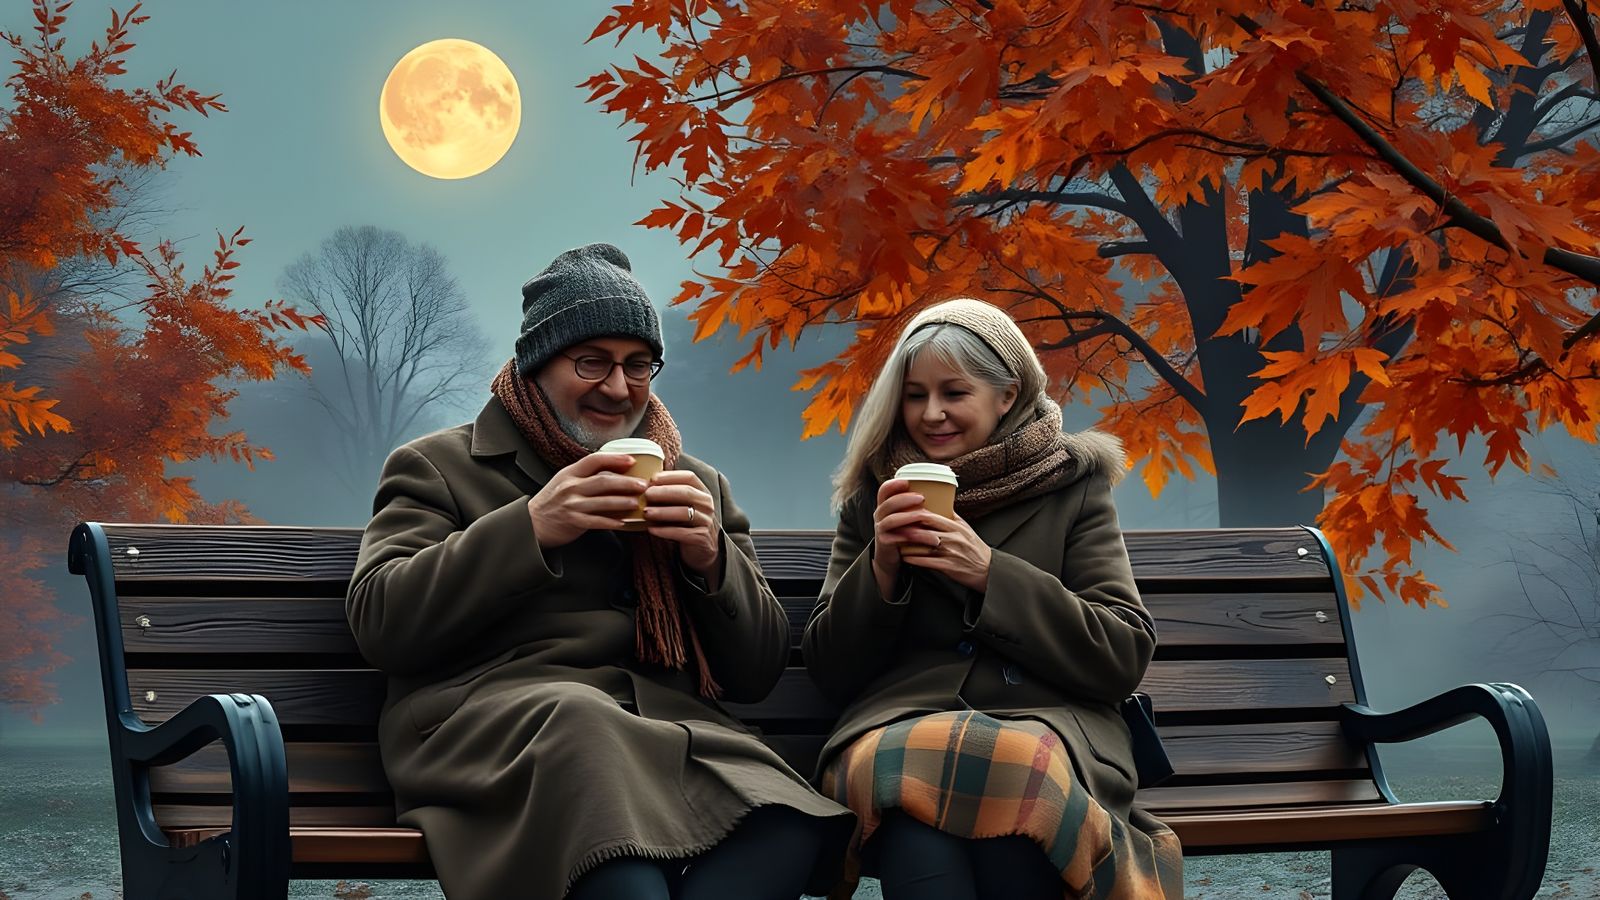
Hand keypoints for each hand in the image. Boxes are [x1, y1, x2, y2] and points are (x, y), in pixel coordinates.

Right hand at [527, 453, 645, 548]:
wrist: (532, 523)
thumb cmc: (553, 501)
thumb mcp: (565, 482)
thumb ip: (586, 476)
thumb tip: (616, 472)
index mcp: (570, 473)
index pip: (594, 460)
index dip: (615, 458)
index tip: (632, 460)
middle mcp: (571, 487)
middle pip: (603, 480)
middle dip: (626, 482)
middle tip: (643, 485)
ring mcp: (572, 504)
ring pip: (603, 501)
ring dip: (623, 502)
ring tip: (637, 503)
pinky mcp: (573, 521)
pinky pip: (597, 521)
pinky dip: (612, 522)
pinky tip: (624, 522)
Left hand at [642, 469, 719, 576]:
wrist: (702, 549)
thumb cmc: (687, 523)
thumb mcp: (683, 505)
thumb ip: (671, 491)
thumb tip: (652, 476)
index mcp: (702, 492)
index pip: (689, 477)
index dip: (671, 476)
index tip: (652, 479)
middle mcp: (706, 505)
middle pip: (686, 492)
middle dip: (664, 492)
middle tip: (646, 494)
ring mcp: (705, 521)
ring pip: (684, 512)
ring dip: (663, 511)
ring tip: (646, 512)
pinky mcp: (701, 537)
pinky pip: (681, 532)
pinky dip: (665, 530)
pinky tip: (651, 529)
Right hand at [870, 479, 940, 595]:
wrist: (891, 557)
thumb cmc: (904, 532)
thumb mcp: (907, 518)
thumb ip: (916, 508)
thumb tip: (945, 497)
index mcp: (885, 506)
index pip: (884, 490)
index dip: (893, 484)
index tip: (907, 481)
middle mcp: (880, 515)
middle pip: (888, 503)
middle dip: (904, 499)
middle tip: (922, 498)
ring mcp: (880, 529)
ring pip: (892, 520)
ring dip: (909, 517)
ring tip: (925, 516)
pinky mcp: (885, 542)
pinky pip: (896, 537)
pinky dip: (910, 535)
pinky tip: (923, 536)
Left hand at [899, 510, 991, 592]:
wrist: (988, 570)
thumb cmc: (975, 548)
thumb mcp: (966, 529)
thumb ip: (952, 517)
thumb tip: (940, 503)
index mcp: (956, 526)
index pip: (932, 516)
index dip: (915, 513)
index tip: (903, 511)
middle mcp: (953, 538)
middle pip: (925, 529)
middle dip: (907, 526)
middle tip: (893, 525)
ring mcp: (950, 552)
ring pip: (923, 545)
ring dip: (908, 543)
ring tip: (895, 540)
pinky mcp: (948, 567)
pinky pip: (927, 562)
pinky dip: (914, 559)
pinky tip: (904, 557)